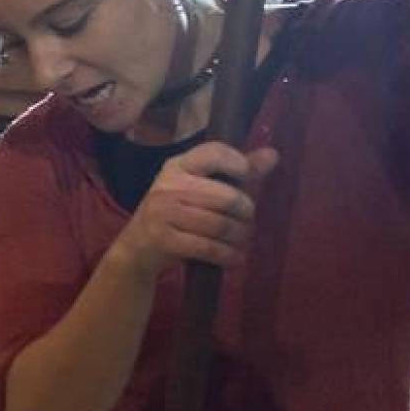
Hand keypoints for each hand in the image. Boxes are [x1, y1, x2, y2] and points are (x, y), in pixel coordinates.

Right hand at [107, 142, 279, 281]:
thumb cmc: (175, 214)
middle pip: (226, 197)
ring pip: (220, 225)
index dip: (238, 163)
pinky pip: (209, 247)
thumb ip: (235, 173)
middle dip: (245, 213)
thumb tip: (273, 154)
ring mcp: (163, 213)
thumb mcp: (199, 188)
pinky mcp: (164, 239)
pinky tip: (233, 258)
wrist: (136, 248)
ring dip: (238, 238)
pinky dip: (228, 256)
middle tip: (246, 222)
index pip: (213, 153)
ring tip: (239, 241)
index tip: (246, 178)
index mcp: (177, 167)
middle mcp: (167, 186)